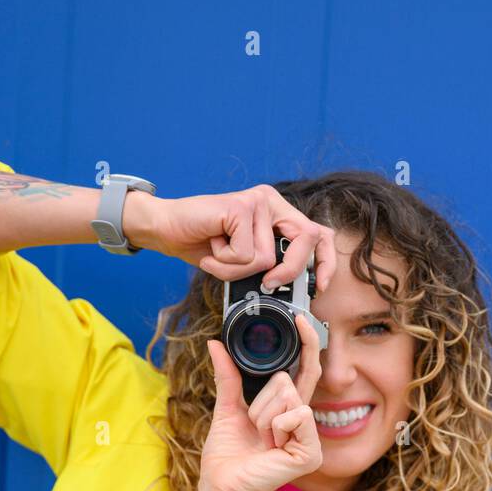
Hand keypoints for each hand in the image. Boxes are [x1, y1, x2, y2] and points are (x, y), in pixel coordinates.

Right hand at [125, 184, 336, 292]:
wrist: (166, 229)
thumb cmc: (203, 245)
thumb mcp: (242, 262)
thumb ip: (267, 267)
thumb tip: (288, 288)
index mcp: (276, 214)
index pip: (317, 234)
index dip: (325, 261)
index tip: (320, 286)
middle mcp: (270, 202)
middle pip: (306, 239)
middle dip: (289, 271)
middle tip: (266, 283)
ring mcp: (257, 202)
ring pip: (267, 257)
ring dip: (237, 270)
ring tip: (218, 255)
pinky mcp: (240, 206)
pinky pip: (245, 254)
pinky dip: (224, 262)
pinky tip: (211, 246)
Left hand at [198, 313, 323, 490]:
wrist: (222, 483)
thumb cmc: (226, 454)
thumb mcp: (227, 407)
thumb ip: (228, 376)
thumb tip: (215, 344)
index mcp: (286, 410)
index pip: (304, 370)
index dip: (306, 344)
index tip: (301, 318)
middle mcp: (301, 420)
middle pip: (286, 382)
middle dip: (260, 403)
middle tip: (255, 429)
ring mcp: (309, 438)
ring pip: (289, 397)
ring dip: (264, 417)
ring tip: (261, 440)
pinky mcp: (311, 452)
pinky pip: (297, 416)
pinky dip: (276, 428)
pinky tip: (272, 448)